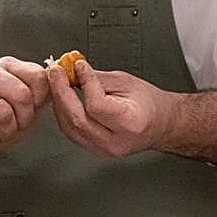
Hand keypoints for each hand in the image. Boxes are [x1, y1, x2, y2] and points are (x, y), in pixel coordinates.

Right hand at [0, 56, 50, 151]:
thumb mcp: (23, 108)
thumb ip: (41, 95)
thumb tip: (60, 84)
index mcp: (6, 65)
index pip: (39, 77)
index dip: (37, 104)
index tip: (25, 113)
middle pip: (23, 97)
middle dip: (20, 122)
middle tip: (7, 127)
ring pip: (3, 115)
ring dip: (2, 134)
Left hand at [47, 58, 175, 157]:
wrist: (160, 124)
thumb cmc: (148, 102)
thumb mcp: (127, 82)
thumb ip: (98, 78)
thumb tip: (74, 70)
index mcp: (130, 124)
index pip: (97, 105)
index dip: (85, 83)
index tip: (78, 66)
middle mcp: (115, 142)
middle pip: (77, 119)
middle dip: (61, 92)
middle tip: (55, 72)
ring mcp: (104, 150)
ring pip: (70, 127)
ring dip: (59, 103)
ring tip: (57, 82)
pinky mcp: (95, 150)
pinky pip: (71, 132)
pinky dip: (63, 114)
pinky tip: (63, 98)